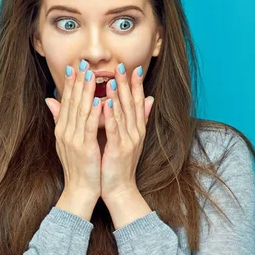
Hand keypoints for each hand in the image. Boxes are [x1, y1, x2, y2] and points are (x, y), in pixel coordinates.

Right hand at [45, 61, 102, 199]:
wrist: (79, 191)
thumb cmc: (78, 167)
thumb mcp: (66, 141)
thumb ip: (60, 119)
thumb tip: (49, 100)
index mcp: (62, 129)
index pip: (65, 101)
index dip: (70, 83)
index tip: (75, 66)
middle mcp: (65, 132)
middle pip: (71, 102)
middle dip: (77, 81)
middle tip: (82, 62)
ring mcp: (73, 140)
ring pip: (80, 110)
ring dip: (86, 91)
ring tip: (91, 74)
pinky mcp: (84, 148)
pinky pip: (89, 127)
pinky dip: (93, 113)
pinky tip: (98, 100)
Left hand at [101, 63, 154, 201]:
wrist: (119, 188)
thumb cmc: (118, 164)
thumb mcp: (128, 139)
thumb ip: (135, 119)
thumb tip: (150, 100)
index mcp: (136, 129)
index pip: (137, 102)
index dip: (135, 84)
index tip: (132, 68)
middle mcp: (135, 132)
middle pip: (132, 103)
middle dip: (127, 84)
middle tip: (123, 65)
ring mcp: (128, 140)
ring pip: (123, 113)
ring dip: (118, 95)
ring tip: (112, 78)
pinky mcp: (119, 149)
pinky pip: (114, 129)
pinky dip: (110, 115)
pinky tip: (105, 103)